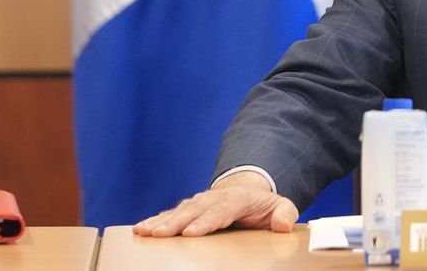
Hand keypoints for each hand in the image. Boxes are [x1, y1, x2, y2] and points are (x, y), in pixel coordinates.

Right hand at [132, 171, 297, 236]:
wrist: (247, 190)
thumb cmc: (263, 204)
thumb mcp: (281, 206)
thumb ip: (285, 214)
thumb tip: (283, 225)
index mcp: (236, 199)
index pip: (221, 210)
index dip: (206, 221)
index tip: (191, 232)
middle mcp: (213, 199)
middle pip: (193, 211)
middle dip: (175, 223)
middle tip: (159, 234)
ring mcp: (199, 203)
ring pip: (177, 212)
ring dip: (160, 222)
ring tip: (143, 231)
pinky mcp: (187, 209)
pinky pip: (169, 215)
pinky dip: (155, 221)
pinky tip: (141, 230)